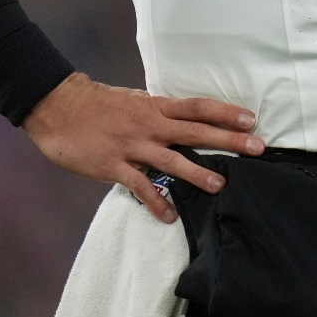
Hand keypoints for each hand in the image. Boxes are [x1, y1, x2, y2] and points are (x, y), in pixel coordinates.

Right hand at [22, 73, 265, 222]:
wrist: (58, 107)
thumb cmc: (97, 104)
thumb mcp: (134, 101)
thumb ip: (158, 112)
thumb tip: (181, 119)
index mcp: (155, 107)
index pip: (197, 107)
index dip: (225, 112)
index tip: (251, 118)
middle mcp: (149, 124)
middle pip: (195, 131)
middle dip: (228, 139)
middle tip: (257, 147)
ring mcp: (132, 145)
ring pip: (171, 160)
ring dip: (197, 173)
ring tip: (220, 185)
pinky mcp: (113, 165)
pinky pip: (139, 186)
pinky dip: (155, 201)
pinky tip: (169, 216)